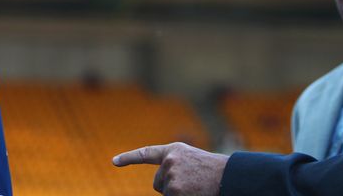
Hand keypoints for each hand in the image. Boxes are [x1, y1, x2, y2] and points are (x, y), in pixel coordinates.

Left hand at [113, 142, 228, 195]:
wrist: (228, 176)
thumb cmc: (212, 171)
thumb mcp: (192, 160)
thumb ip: (175, 164)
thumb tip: (160, 182)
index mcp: (174, 150)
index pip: (146, 154)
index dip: (129, 157)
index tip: (114, 161)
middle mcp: (169, 161)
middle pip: (158, 182)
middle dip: (170, 186)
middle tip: (190, 183)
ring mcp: (170, 176)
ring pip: (166, 193)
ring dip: (179, 193)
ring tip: (196, 186)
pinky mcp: (174, 190)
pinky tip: (194, 192)